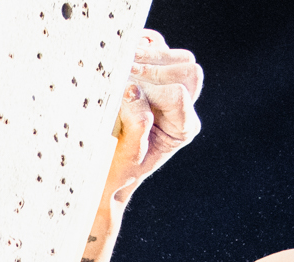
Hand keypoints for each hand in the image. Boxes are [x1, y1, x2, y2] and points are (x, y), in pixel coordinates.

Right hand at [106, 32, 203, 200]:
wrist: (106, 179)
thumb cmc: (114, 172)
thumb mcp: (125, 158)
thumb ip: (136, 126)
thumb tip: (131, 90)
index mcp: (182, 129)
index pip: (177, 94)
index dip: (149, 91)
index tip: (122, 94)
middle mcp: (183, 109)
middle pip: (187, 70)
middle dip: (152, 70)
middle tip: (122, 75)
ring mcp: (172, 93)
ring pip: (180, 59)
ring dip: (150, 58)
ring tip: (122, 67)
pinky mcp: (157, 81)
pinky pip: (163, 52)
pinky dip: (146, 49)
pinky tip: (126, 58)